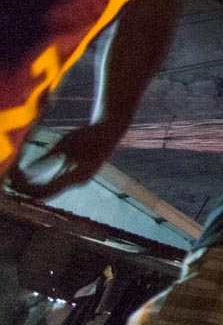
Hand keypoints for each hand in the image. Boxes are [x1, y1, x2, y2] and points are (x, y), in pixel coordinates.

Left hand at [6, 122, 124, 198]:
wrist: (109, 131)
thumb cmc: (88, 135)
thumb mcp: (64, 144)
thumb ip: (46, 158)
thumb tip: (24, 170)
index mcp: (76, 176)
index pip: (45, 191)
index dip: (26, 189)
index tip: (10, 182)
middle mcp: (76, 182)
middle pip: (45, 193)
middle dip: (25, 189)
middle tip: (6, 181)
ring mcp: (77, 180)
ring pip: (48, 190)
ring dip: (30, 186)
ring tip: (12, 179)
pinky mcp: (75, 175)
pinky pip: (54, 184)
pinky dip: (39, 181)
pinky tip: (26, 175)